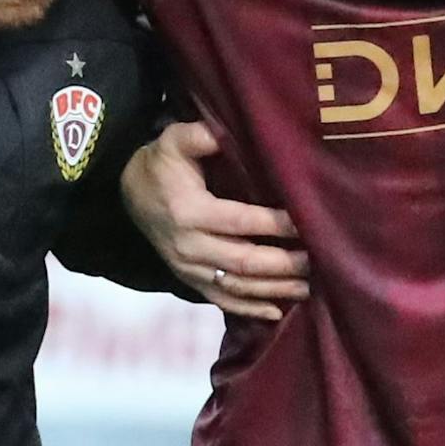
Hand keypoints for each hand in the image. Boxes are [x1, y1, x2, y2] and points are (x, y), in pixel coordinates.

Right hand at [121, 121, 307, 320]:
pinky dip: (248, 310)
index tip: (304, 222)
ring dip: (273, 289)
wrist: (128, 194)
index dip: (273, 224)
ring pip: (236, 286)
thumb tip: (225, 133)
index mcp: (190, 212)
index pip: (239, 222)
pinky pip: (220, 301)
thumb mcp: (173, 141)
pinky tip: (276, 312)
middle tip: (316, 260)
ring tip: (307, 287)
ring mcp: (188, 268)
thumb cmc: (161, 164)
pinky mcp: (189, 280)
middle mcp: (189, 246)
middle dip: (282, 264)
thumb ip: (198, 135)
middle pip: (242, 262)